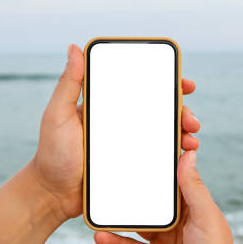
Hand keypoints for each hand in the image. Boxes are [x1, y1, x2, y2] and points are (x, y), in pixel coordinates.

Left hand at [32, 44, 200, 220]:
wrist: (53, 194)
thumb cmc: (51, 153)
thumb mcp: (58, 115)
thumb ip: (68, 84)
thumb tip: (75, 48)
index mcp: (110, 107)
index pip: (142, 89)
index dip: (166, 84)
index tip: (183, 84)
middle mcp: (124, 124)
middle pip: (161, 112)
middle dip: (182, 112)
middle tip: (191, 120)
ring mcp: (130, 146)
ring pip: (165, 135)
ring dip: (183, 134)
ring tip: (190, 140)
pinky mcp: (134, 167)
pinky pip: (159, 159)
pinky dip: (175, 156)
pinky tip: (184, 157)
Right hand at [94, 151, 242, 243]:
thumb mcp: (205, 218)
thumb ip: (193, 188)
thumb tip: (190, 154)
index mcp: (196, 208)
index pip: (177, 181)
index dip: (163, 166)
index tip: (143, 149)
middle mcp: (181, 222)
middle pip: (154, 201)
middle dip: (136, 189)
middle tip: (113, 173)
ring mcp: (166, 241)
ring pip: (139, 223)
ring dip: (121, 216)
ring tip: (99, 205)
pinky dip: (115, 241)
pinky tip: (100, 235)